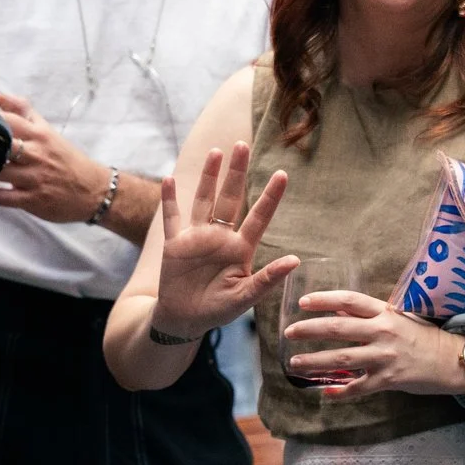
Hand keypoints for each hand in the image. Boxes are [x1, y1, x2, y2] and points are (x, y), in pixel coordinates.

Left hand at [0, 94, 115, 221]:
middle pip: (1, 146)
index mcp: (40, 135)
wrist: (93, 190)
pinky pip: (2, 197)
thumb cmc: (67, 160)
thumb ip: (24, 113)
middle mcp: (36, 155)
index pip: (8, 122)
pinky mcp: (31, 200)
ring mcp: (33, 179)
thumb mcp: (48, 132)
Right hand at [152, 143, 296, 340]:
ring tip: (216, 151)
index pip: (259, 217)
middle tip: (243, 145)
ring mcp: (197, 237)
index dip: (270, 196)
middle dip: (237, 173)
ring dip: (209, 177)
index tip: (283, 174)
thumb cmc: (218, 310)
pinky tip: (170, 179)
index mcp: (241, 249)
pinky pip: (172, 217)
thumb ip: (267, 279)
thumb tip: (295, 261)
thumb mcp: (245, 297)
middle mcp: (221, 237)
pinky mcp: (175, 244)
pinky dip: (170, 199)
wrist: (184, 319)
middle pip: (231, 198)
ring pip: (204, 200)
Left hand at [283, 292, 464, 398]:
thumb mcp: (400, 317)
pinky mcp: (389, 379)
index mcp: (386, 312)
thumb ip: (370, 314)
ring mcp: (386, 356)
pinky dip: (340, 391)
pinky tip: (324, 392)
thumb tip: (337, 309)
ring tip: (295, 364)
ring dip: (315, 361)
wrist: (454, 360)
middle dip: (310, 330)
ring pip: (342, 358)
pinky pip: (359, 387)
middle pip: (339, 328)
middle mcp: (383, 332)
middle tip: (289, 333)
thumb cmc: (425, 336)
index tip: (302, 302)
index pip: (349, 300)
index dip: (324, 299)